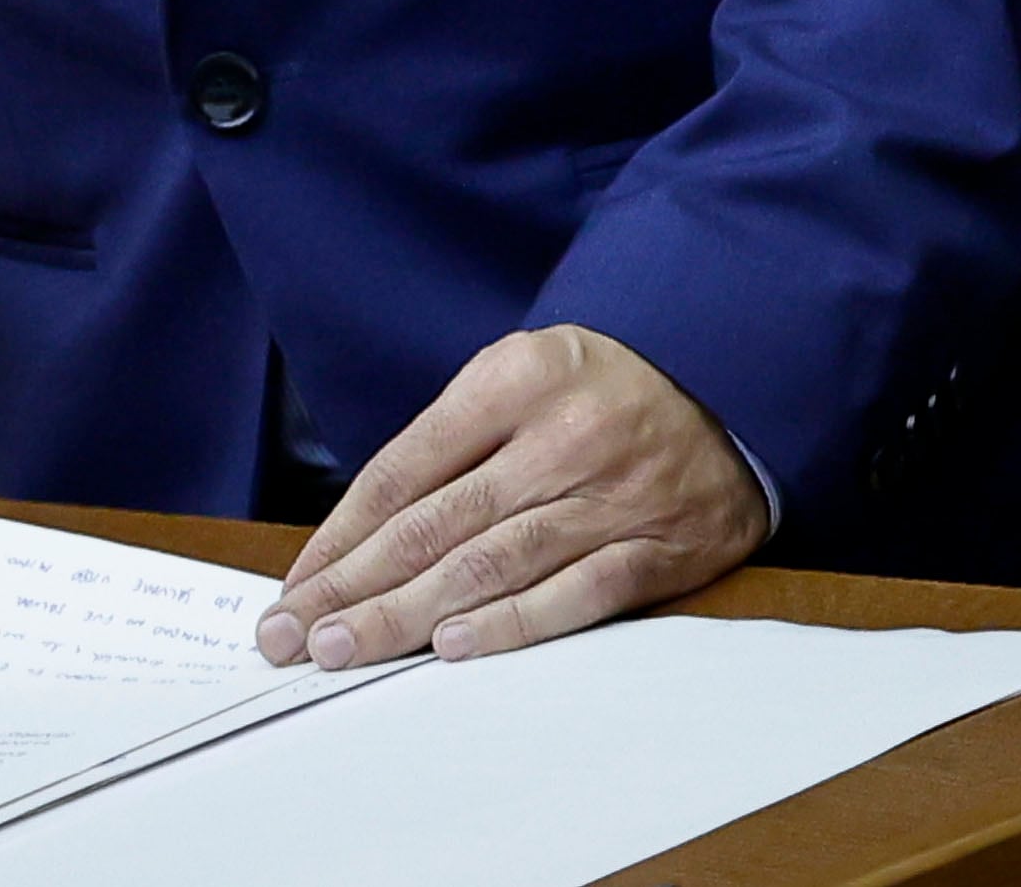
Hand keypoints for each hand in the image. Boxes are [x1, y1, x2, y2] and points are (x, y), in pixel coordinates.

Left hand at [255, 324, 768, 668]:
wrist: (728, 383)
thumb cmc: (598, 386)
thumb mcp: (519, 370)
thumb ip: (451, 439)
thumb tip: (363, 532)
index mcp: (512, 380)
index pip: (403, 472)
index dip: (341, 535)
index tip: (295, 585)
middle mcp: (557, 438)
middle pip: (433, 527)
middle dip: (353, 589)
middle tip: (293, 637)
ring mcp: (610, 497)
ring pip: (490, 566)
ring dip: (409, 617)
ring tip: (347, 650)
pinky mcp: (656, 550)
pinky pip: (572, 596)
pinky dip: (510, 626)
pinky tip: (452, 649)